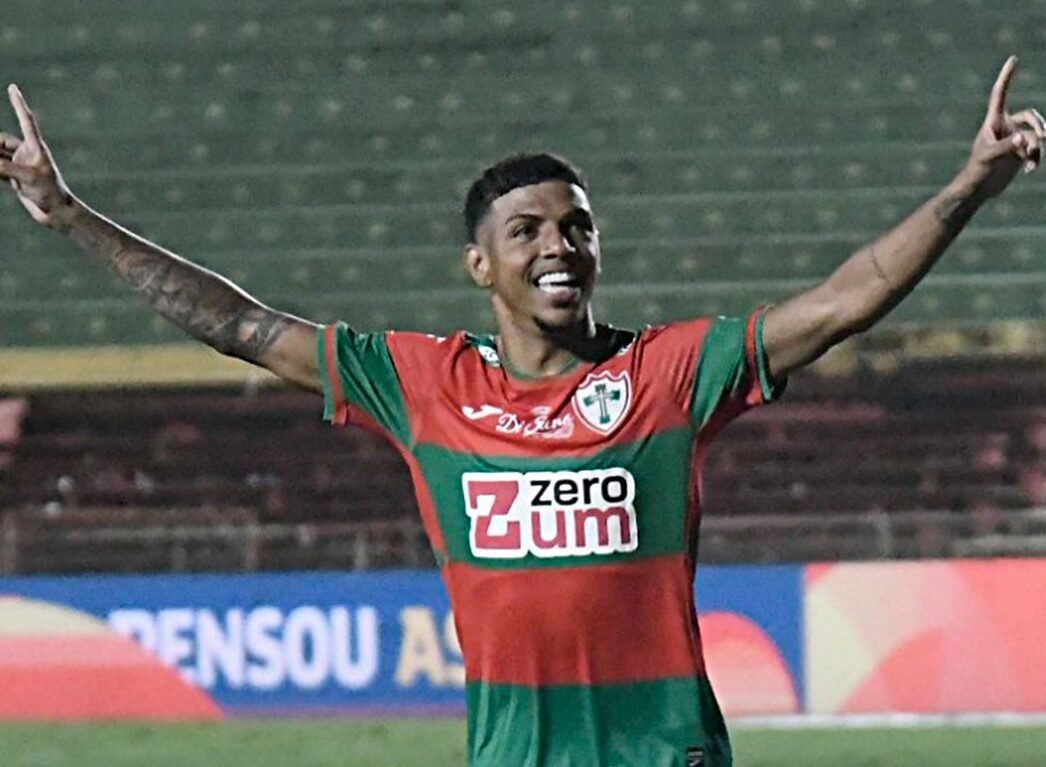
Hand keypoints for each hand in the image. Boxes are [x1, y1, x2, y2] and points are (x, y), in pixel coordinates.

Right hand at [0, 84, 75, 228]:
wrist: (57, 213)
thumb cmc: (51, 193)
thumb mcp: (29, 178)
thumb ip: (6, 169)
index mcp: (36, 148)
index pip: (26, 121)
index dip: (19, 104)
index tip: (13, 88)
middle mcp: (27, 153)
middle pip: (1, 141)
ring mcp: (19, 165)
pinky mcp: (13, 177)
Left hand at [964, 55, 1045, 198]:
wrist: (978, 189)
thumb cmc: (977, 170)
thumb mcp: (990, 157)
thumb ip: (1007, 147)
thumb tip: (1023, 139)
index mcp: (994, 122)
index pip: (1000, 94)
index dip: (1006, 76)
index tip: (1013, 59)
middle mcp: (1006, 127)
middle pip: (1030, 116)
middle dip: (1038, 125)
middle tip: (1043, 137)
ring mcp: (1015, 139)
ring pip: (1036, 134)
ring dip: (1037, 146)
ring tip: (1029, 158)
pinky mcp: (1020, 152)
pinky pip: (1037, 149)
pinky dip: (1037, 158)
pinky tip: (1030, 170)